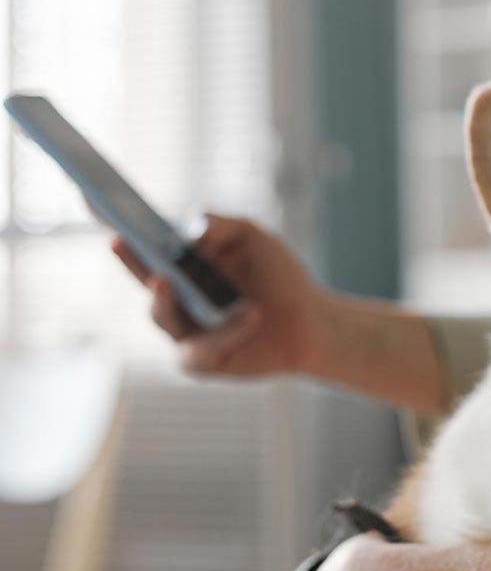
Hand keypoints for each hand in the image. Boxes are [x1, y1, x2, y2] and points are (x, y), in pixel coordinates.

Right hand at [111, 213, 321, 376]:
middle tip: (119, 241)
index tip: (99, 209)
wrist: (312, 322)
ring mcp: (186, 331)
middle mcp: (179, 298)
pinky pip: (200, 350)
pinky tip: (251, 315)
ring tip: (167, 280)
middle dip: (130, 262)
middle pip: (144, 280)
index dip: (124, 233)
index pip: (147, 249)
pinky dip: (227, 331)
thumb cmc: (279, 278)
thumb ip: (222, 226)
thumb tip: (189, 229)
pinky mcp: (201, 361)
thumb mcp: (254, 239)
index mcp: (185, 267)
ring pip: (163, 317)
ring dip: (168, 299)